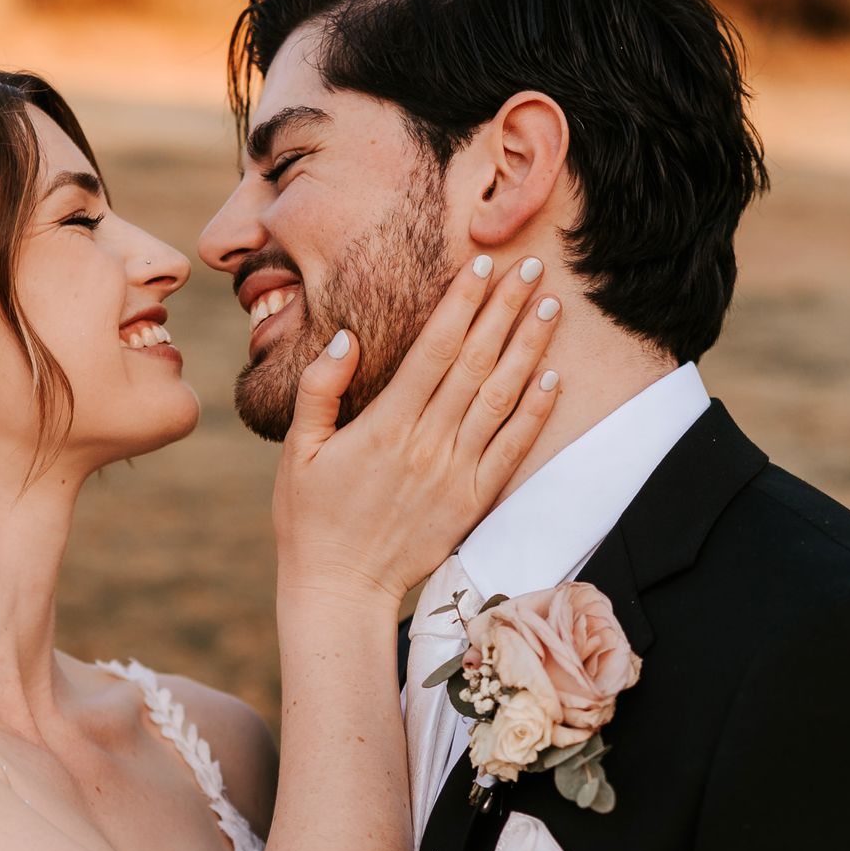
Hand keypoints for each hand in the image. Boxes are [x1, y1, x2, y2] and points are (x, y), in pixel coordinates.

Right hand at [272, 253, 561, 605]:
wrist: (340, 587)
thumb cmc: (310, 517)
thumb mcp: (297, 449)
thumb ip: (319, 389)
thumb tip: (347, 337)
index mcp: (386, 425)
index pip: (434, 348)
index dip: (461, 302)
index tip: (481, 263)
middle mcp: (428, 444)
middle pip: (477, 362)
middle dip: (506, 310)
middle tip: (532, 267)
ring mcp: (455, 474)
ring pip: (502, 399)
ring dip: (529, 349)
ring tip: (551, 308)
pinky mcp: (472, 501)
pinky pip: (511, 449)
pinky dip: (535, 412)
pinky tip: (552, 377)